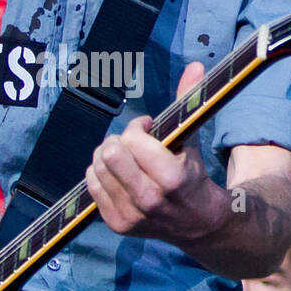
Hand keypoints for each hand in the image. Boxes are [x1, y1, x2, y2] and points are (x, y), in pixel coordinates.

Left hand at [85, 61, 228, 246]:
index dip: (138, 127)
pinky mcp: (116, 224)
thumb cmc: (193, 176)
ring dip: (108, 156)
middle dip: (120, 141)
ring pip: (96, 168)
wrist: (199, 224)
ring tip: (126, 158)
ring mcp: (130, 215)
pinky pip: (91, 185)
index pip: (132, 139)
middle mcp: (148, 200)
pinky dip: (100, 173)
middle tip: (133, 144)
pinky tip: (119, 173)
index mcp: (170, 179)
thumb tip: (195, 65)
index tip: (148, 128)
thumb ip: (189, 102)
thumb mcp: (192, 140)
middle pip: (108, 154)